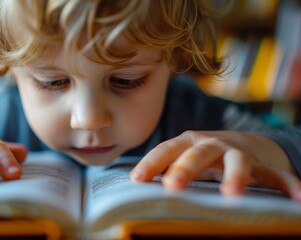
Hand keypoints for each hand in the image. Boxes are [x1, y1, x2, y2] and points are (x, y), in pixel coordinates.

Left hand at [130, 130, 300, 201]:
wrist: (246, 143)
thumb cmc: (206, 155)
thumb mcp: (184, 157)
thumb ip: (164, 167)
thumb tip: (131, 183)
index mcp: (189, 143)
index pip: (167, 149)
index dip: (152, 162)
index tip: (136, 179)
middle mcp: (212, 145)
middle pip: (198, 153)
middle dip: (186, 168)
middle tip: (173, 186)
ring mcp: (240, 153)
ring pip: (238, 162)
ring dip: (235, 177)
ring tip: (232, 196)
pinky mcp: (265, 165)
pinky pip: (278, 176)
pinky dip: (289, 186)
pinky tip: (297, 199)